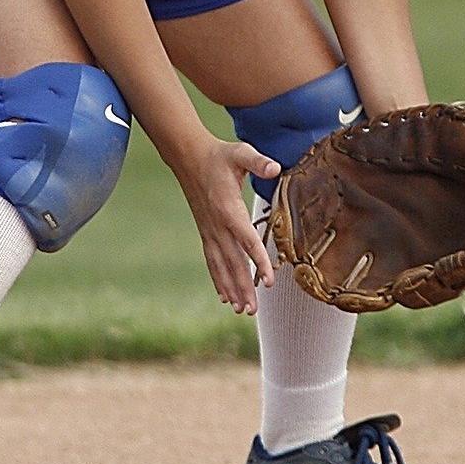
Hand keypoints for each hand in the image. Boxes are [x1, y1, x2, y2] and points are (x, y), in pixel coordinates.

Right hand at [173, 138, 278, 313]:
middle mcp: (217, 225)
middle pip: (233, 261)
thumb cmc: (219, 156)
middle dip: (243, 286)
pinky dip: (218, 279)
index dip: (259, 261)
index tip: (269, 281)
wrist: (189, 157)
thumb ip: (258, 162)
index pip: (246, 240)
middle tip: (253, 310)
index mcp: (229, 209)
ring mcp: (209, 231)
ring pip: (221, 266)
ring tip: (242, 310)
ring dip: (231, 288)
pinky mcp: (206, 232)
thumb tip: (275, 168)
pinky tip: (224, 296)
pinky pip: (212, 260)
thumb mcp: (240, 153)